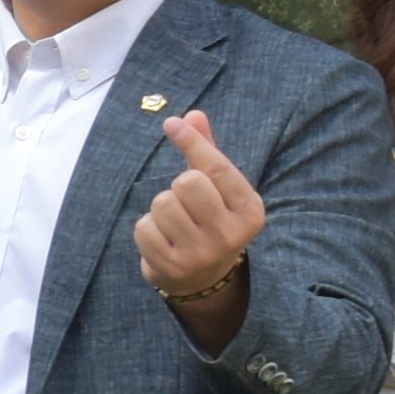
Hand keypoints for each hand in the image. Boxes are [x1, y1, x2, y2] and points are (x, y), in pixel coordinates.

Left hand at [134, 107, 267, 333]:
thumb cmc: (211, 219)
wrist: (203, 278)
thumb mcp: (219, 188)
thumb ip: (207, 152)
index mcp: (250, 211)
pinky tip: (163, 238)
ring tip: (176, 221)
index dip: (192, 141)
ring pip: (162, 203)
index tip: (171, 124)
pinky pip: (144, 227)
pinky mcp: (171, 268)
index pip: (217, 168)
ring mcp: (201, 254)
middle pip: (187, 183)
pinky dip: (147, 228)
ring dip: (162, 207)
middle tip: (187, 200)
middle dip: (179, 184)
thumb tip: (192, 115)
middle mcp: (230, 235)